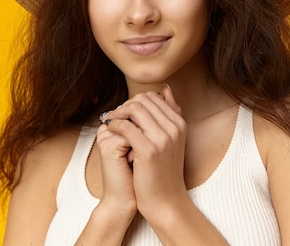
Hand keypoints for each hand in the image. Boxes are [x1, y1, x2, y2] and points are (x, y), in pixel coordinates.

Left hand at [101, 85, 188, 218]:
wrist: (166, 200)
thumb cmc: (164, 171)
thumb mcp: (171, 140)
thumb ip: (169, 114)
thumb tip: (165, 88)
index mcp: (179, 123)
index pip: (153, 97)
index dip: (135, 101)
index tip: (124, 112)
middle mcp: (174, 127)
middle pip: (144, 99)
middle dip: (126, 105)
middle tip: (115, 116)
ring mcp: (163, 138)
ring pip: (135, 108)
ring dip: (118, 112)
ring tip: (111, 122)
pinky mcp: (148, 150)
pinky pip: (126, 126)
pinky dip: (114, 124)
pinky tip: (110, 131)